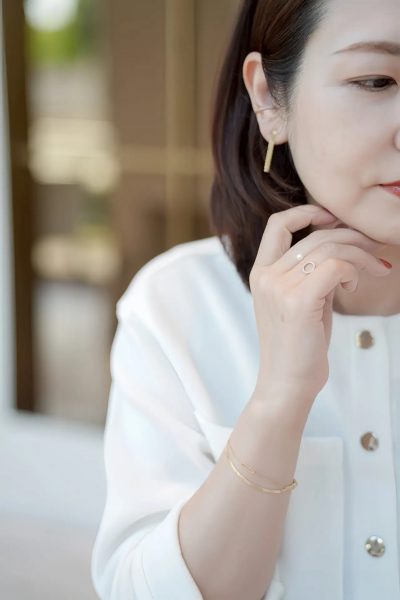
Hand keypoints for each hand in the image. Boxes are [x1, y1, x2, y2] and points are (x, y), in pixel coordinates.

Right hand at [249, 204, 389, 402]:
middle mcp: (266, 276)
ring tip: (375, 270)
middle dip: (353, 236)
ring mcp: (279, 287)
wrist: (286, 385)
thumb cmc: (298, 346)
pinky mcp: (298, 302)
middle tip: (375, 249)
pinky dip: (353, 270)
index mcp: (261, 273)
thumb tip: (344, 246)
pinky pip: (335, 266)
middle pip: (316, 235)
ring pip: (330, 248)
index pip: (277, 223)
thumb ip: (311, 273)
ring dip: (361, 255)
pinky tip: (353, 286)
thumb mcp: (300, 302)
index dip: (307, 212)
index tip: (332, 219)